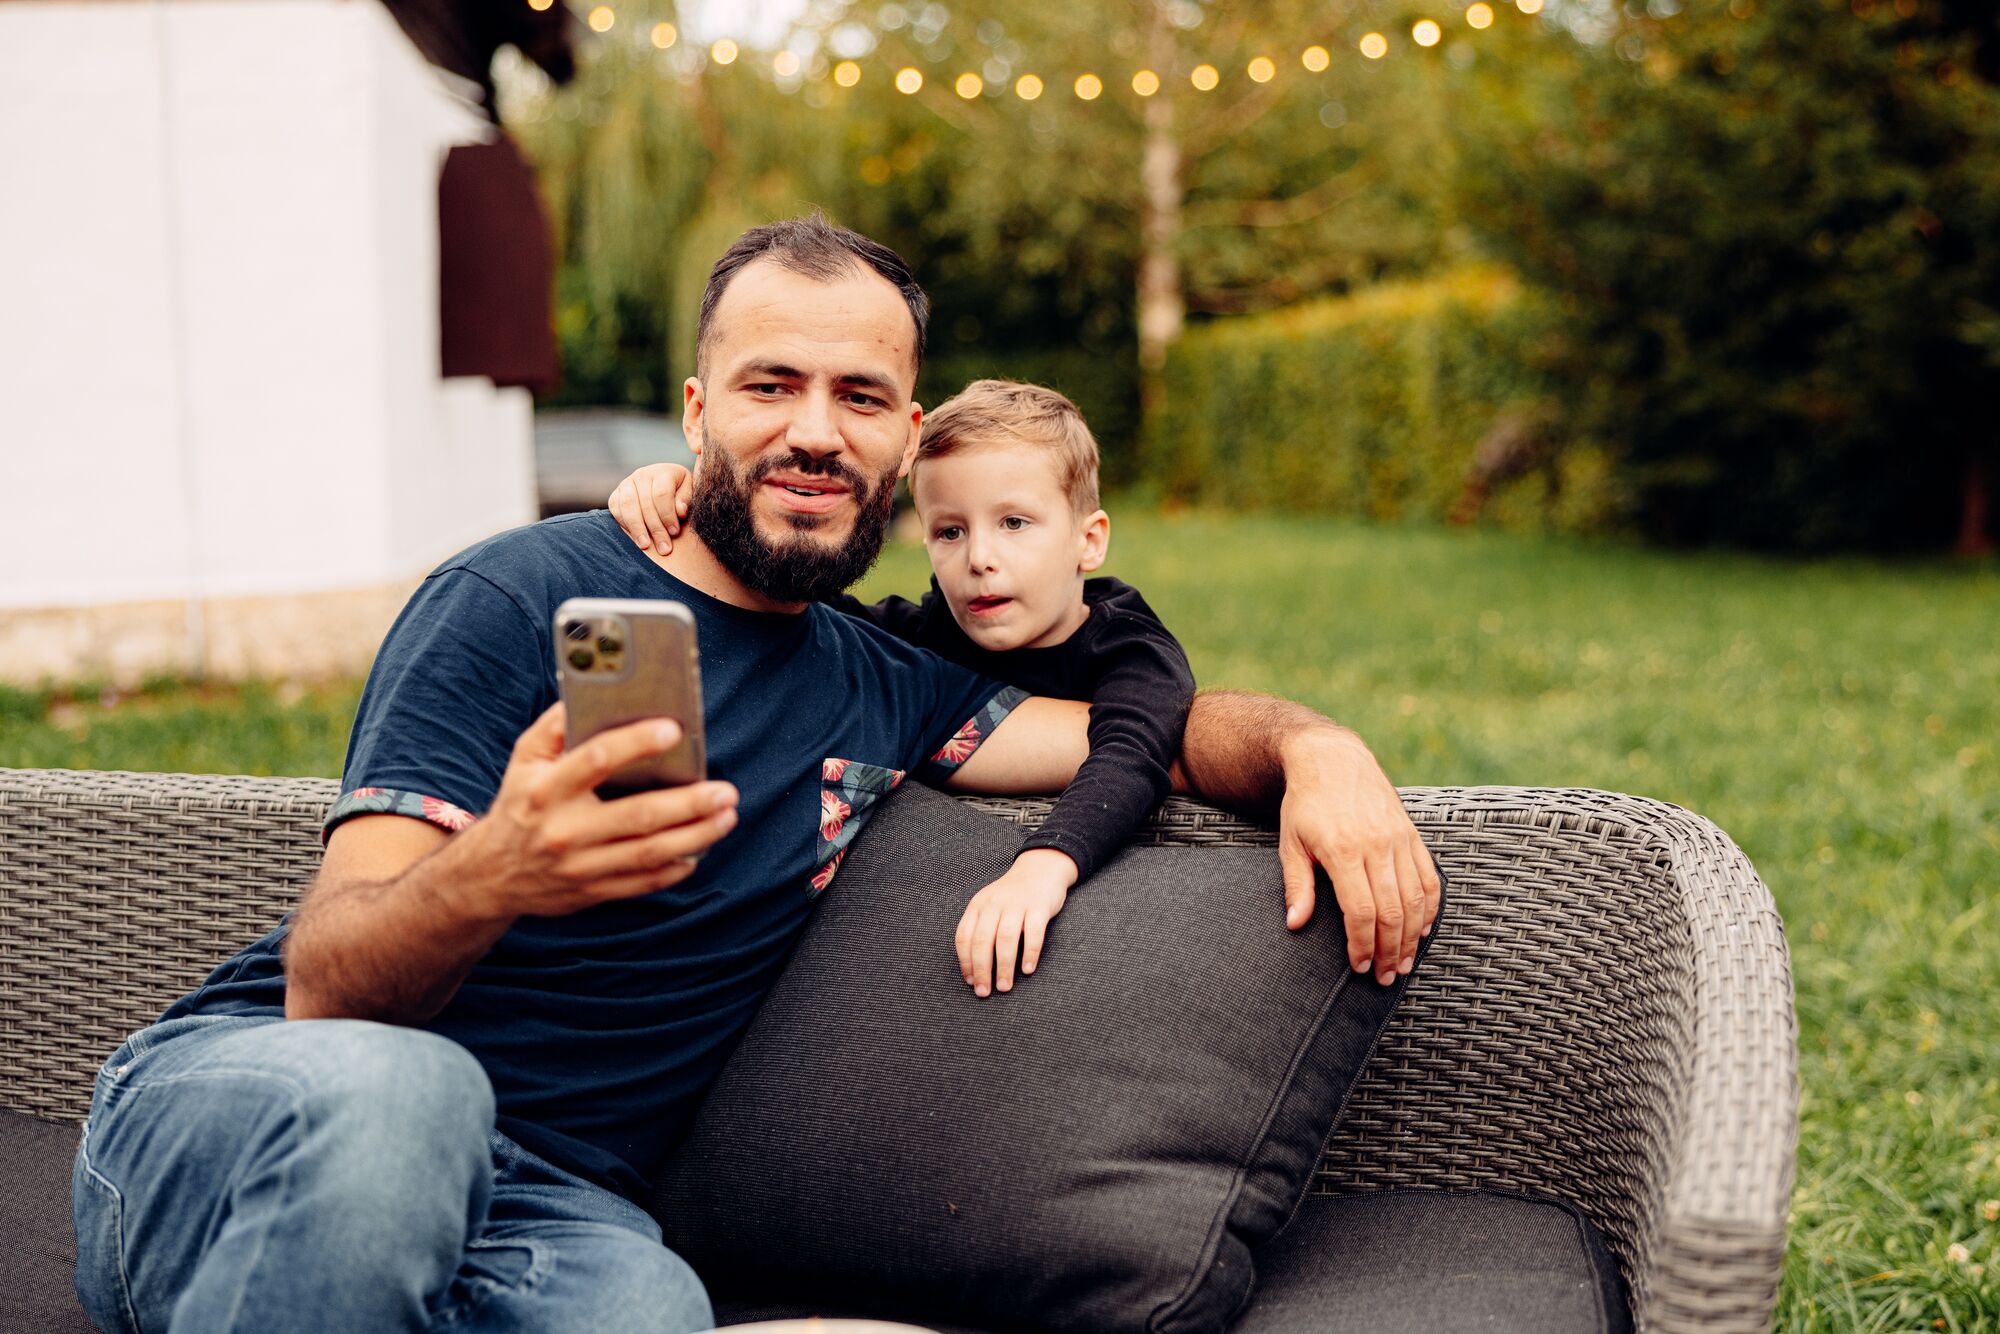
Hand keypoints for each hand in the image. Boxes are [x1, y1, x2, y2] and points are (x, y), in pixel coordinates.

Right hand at [454, 703, 738, 919]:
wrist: (489, 875)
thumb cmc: (520, 803)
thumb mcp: (525, 759)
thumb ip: (556, 726)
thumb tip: (594, 693)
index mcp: (546, 790)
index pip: (596, 760)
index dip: (636, 742)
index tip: (674, 729)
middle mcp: (564, 830)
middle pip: (638, 816)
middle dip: (689, 803)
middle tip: (725, 790)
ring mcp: (579, 866)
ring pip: (649, 853)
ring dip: (696, 835)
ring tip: (726, 816)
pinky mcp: (591, 892)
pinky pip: (644, 883)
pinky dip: (676, 868)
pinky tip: (700, 849)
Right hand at [609, 463, 693, 553]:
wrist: (663, 485)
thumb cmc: (679, 492)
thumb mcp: (689, 493)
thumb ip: (686, 500)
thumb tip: (680, 511)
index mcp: (663, 472)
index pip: (662, 494)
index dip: (668, 515)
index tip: (675, 532)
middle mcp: (642, 474)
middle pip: (646, 504)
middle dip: (655, 528)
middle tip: (664, 548)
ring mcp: (627, 483)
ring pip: (628, 506)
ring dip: (637, 528)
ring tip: (645, 546)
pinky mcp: (616, 494)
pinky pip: (615, 509)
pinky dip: (624, 524)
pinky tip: (634, 538)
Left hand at [954, 848, 1075, 996]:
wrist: (1040, 868)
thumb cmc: (1012, 896)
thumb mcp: (990, 906)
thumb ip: (981, 929)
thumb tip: (975, 969)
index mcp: (978, 906)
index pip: (964, 937)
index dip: (966, 962)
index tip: (971, 981)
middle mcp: (994, 904)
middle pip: (983, 941)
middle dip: (982, 970)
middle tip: (985, 992)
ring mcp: (1017, 904)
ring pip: (1005, 939)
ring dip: (1004, 966)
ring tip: (1005, 986)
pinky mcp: (1039, 906)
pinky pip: (1033, 932)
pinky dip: (1030, 953)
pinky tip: (1028, 970)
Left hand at [1274, 729, 1440, 986]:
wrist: (1332, 759)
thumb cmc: (1305, 804)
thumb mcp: (1290, 843)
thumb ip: (1297, 885)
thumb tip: (1296, 924)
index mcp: (1343, 850)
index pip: (1361, 911)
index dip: (1362, 944)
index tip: (1360, 966)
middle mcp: (1376, 845)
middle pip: (1392, 911)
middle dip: (1391, 950)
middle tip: (1387, 977)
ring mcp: (1398, 838)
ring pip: (1415, 898)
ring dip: (1413, 936)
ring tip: (1405, 962)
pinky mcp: (1411, 834)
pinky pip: (1428, 877)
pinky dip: (1429, 906)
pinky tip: (1422, 929)